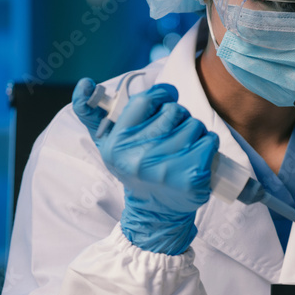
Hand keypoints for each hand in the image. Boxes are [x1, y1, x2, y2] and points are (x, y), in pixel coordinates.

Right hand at [72, 78, 218, 254]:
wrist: (156, 211)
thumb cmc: (134, 169)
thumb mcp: (107, 144)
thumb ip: (91, 113)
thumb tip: (85, 82)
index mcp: (117, 145)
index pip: (146, 100)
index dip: (161, 95)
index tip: (165, 101)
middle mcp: (139, 157)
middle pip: (174, 111)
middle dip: (178, 117)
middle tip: (172, 135)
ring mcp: (167, 168)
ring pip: (194, 124)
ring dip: (194, 131)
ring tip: (184, 148)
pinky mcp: (192, 177)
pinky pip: (210, 141)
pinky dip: (208, 145)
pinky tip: (197, 157)